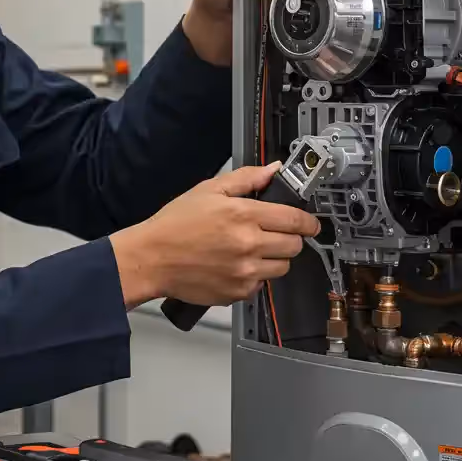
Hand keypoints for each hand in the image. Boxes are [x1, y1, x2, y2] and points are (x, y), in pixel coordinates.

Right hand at [110, 163, 320, 309]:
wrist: (152, 258)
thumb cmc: (175, 225)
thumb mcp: (208, 190)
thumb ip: (246, 178)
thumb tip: (274, 170)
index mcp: (244, 214)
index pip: (295, 219)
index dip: (308, 222)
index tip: (309, 223)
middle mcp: (249, 244)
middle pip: (295, 245)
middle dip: (290, 238)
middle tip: (275, 234)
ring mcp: (245, 271)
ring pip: (283, 267)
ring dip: (275, 258)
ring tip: (253, 250)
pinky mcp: (238, 291)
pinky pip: (262, 284)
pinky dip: (255, 275)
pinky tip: (237, 265)